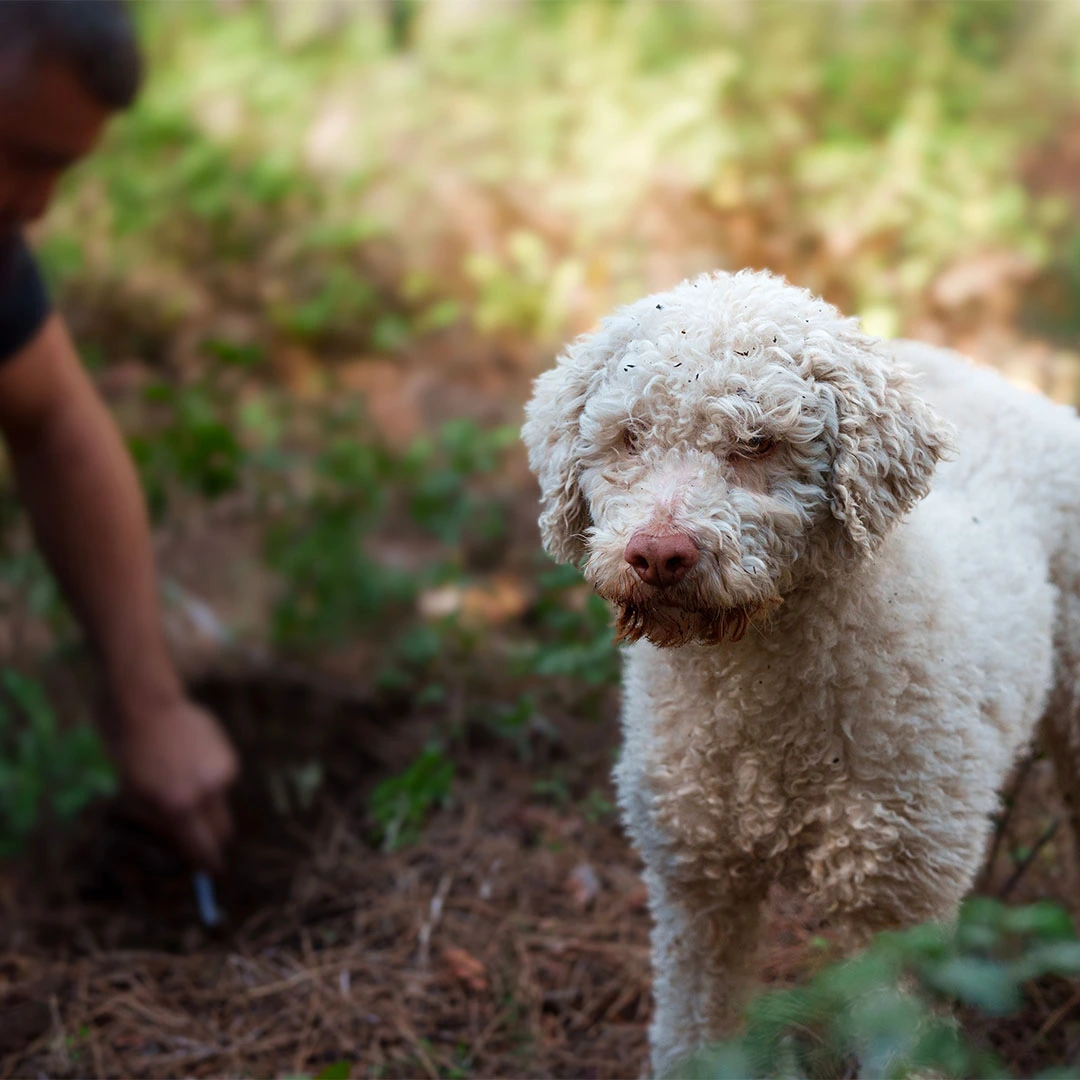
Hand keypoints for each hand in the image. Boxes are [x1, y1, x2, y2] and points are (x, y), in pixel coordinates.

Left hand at [107, 695, 238, 869]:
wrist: (146, 705)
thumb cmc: (130, 753)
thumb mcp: (134, 796)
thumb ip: (163, 821)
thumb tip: (182, 839)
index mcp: (179, 807)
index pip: (203, 847)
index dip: (207, 863)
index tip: (211, 872)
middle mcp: (207, 791)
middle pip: (223, 829)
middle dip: (214, 838)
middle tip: (202, 838)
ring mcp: (221, 771)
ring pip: (221, 801)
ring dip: (208, 801)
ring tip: (181, 780)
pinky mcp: (228, 754)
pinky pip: (222, 778)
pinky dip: (210, 777)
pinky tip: (190, 760)